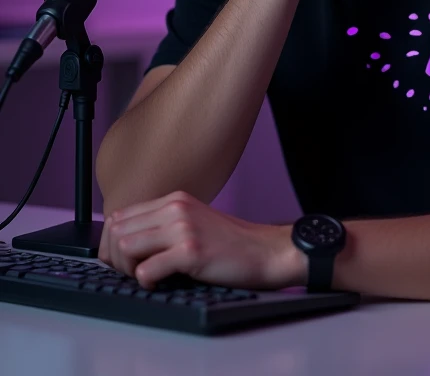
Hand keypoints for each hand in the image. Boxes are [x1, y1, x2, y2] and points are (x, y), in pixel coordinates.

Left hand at [98, 190, 304, 290]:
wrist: (264, 251)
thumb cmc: (229, 243)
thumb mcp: (193, 222)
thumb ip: (163, 224)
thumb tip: (124, 242)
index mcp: (174, 199)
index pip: (120, 215)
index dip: (111, 242)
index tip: (120, 260)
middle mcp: (175, 208)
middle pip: (117, 231)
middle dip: (115, 258)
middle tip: (131, 273)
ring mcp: (183, 228)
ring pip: (126, 248)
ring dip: (128, 270)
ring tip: (145, 278)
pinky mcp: (191, 251)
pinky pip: (146, 270)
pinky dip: (145, 282)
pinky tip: (160, 283)